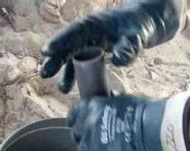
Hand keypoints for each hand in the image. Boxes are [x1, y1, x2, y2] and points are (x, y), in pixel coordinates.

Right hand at [41, 0, 181, 92]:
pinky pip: (76, 64)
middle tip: (45, 73)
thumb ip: (128, 47)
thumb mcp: (136, 36)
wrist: (145, 24)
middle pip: (66, 46)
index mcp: (93, 24)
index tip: (47, 51)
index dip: (59, 42)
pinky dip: (71, 75)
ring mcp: (85, 43)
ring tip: (62, 88)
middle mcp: (85, 33)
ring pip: (69, 57)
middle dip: (55, 60)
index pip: (73, 32)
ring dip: (63, 72)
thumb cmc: (139, 27)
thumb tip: (118, 61)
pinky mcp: (88, 53)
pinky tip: (68, 88)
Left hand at [68, 93, 189, 150]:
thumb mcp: (123, 100)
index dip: (78, 120)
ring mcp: (87, 144)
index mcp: (90, 106)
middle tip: (100, 140)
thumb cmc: (145, 114)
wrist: (154, 133)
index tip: (83, 124)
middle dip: (86, 136)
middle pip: (77, 133)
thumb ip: (110, 101)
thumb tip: (109, 97)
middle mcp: (85, 123)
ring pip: (82, 150)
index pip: (75, 113)